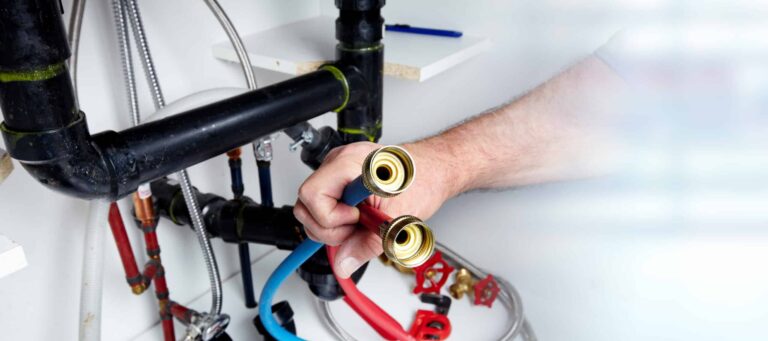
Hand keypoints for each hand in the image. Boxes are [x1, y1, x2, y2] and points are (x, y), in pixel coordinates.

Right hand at [293, 141, 454, 277]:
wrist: (435, 170)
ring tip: (360, 222)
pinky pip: (323, 205)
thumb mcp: (399, 220)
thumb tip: (343, 263)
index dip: (332, 217)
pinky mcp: (339, 179)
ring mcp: (336, 170)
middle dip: (329, 226)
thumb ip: (368, 244)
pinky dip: (337, 219)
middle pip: (306, 204)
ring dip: (332, 226)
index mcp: (351, 163)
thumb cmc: (424, 182)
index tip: (356, 219)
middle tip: (357, 226)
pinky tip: (357, 218)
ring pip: (310, 208)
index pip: (312, 195)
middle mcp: (338, 162)